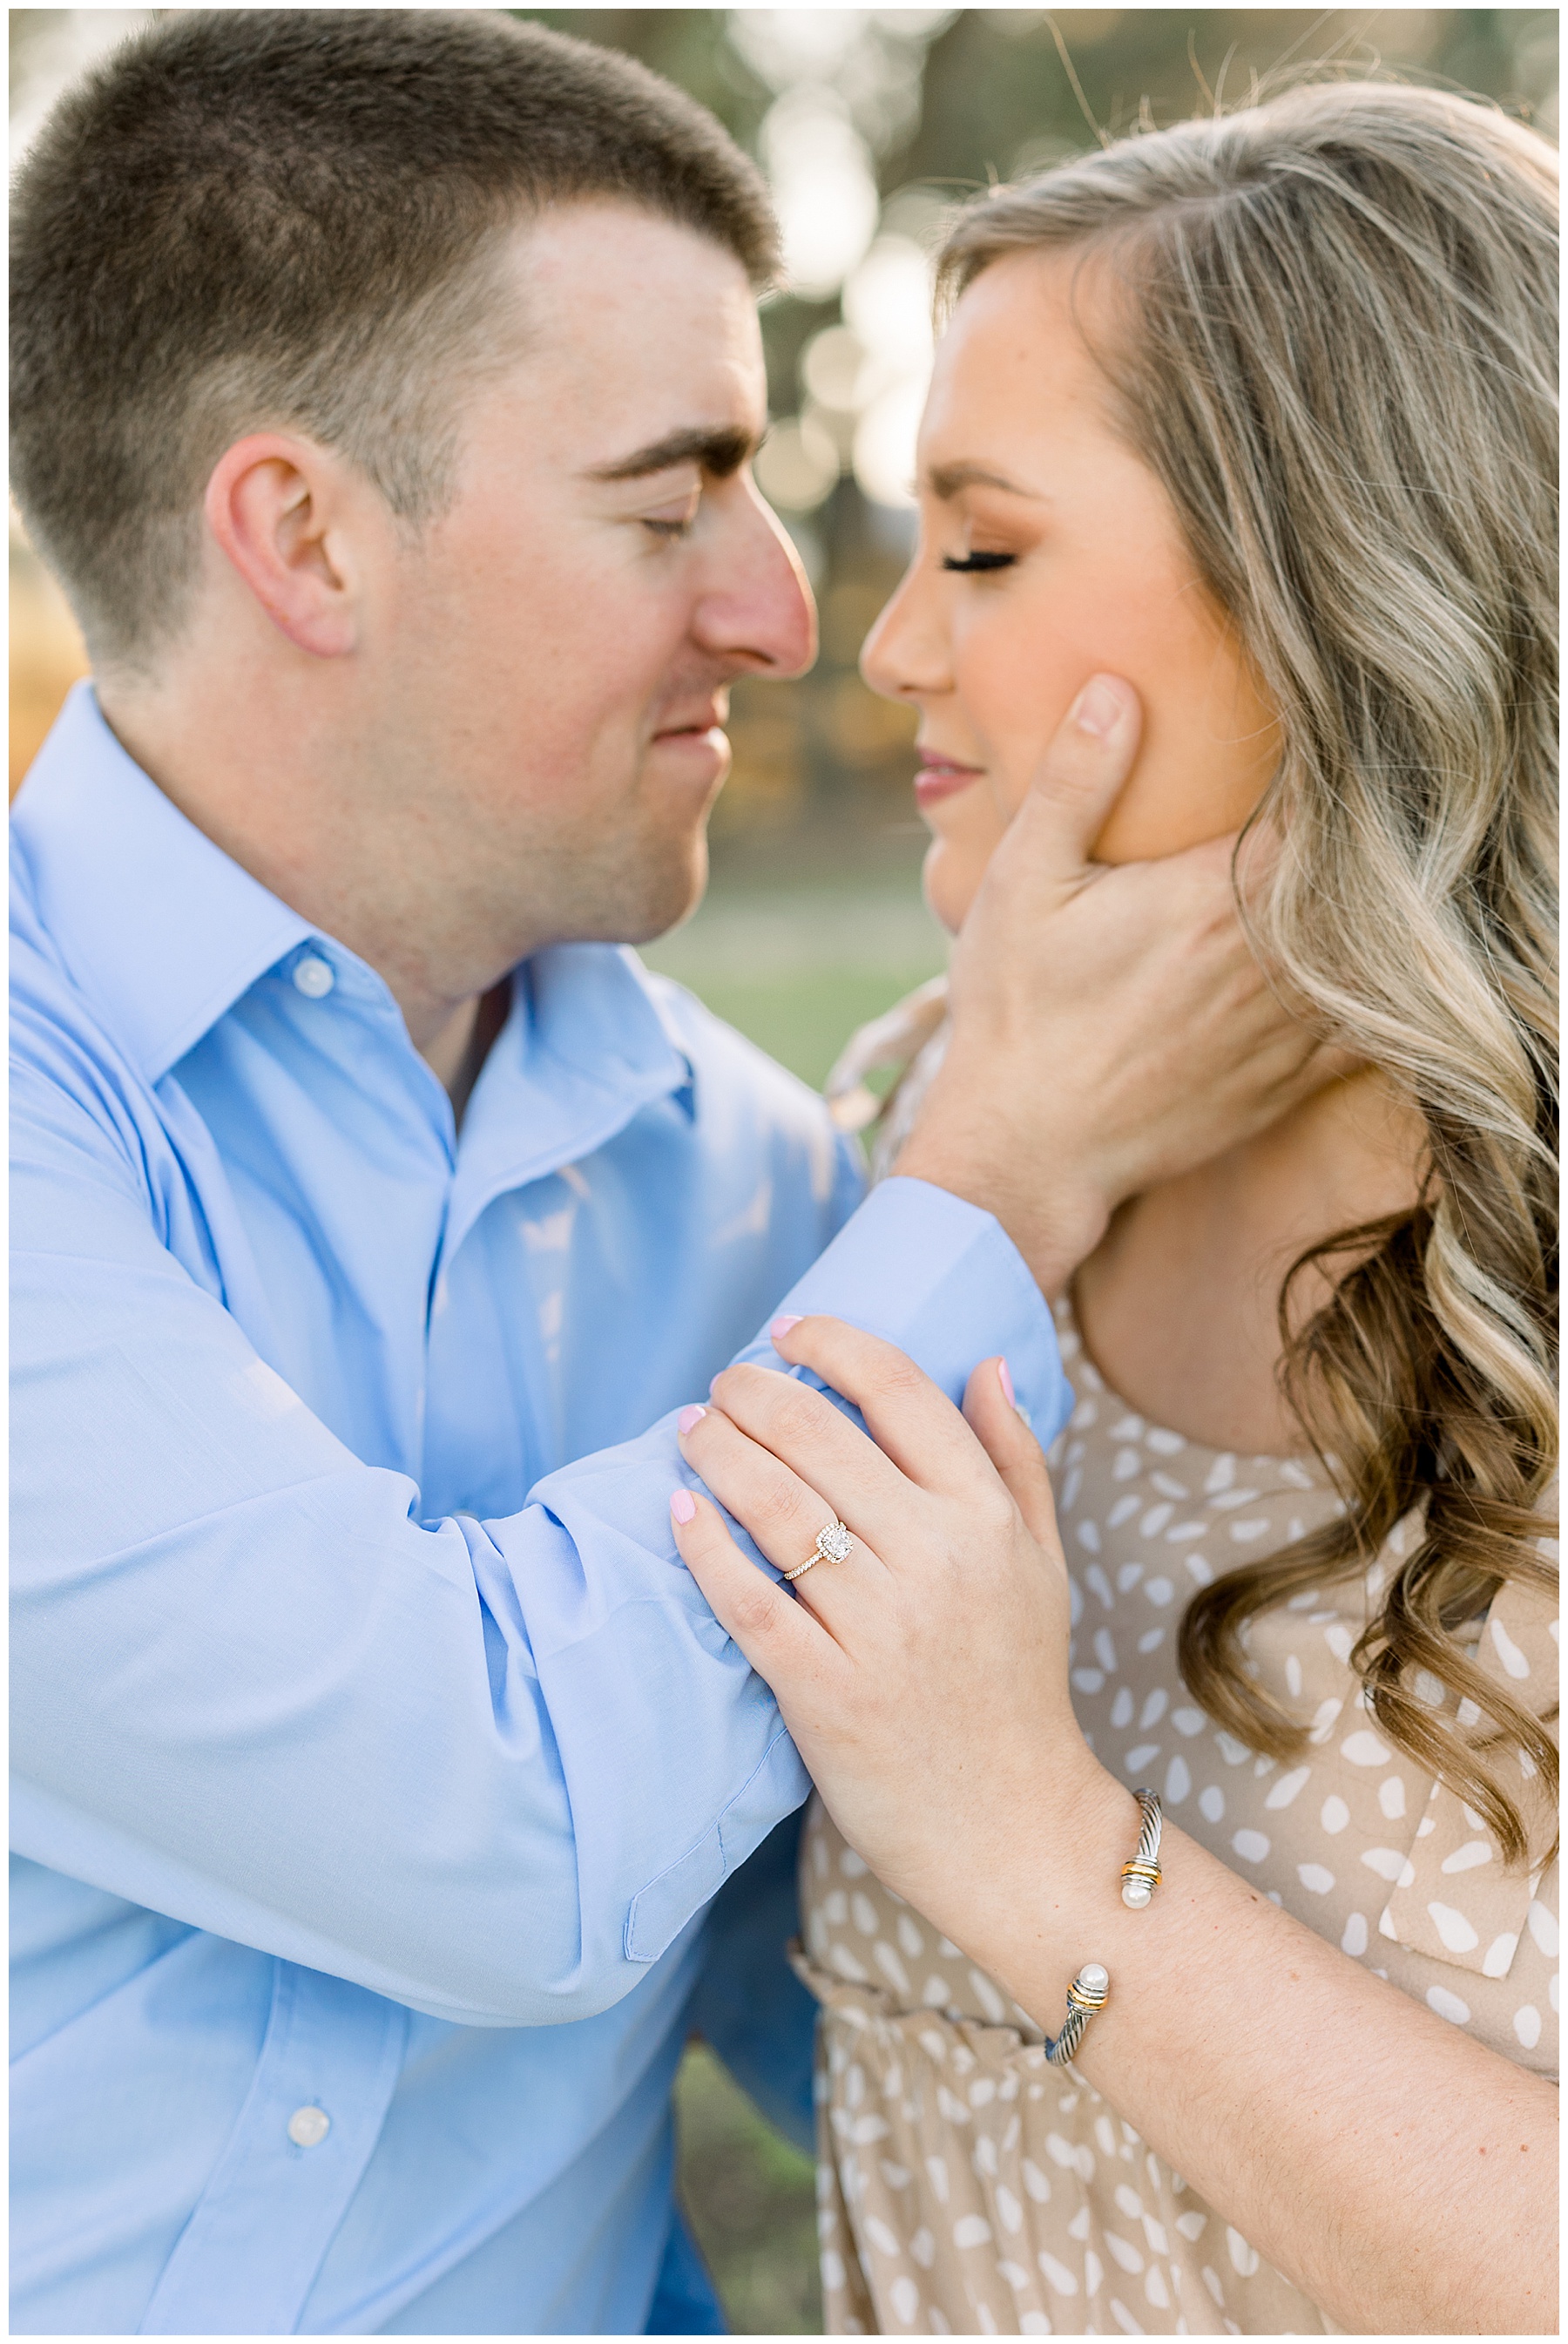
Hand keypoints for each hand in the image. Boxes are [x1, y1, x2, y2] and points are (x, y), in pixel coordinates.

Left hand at [669, 1315, 1115, 1953]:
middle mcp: (936, 1560)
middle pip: (820, 1437)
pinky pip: (748, 1600)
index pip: (900, 1392)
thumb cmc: (1018, 1689)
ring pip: (776, 1507)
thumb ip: (1016, 1460)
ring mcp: (878, 1627)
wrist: (1016, 1830)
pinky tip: (679, 1508)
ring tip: (692, 1428)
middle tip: (724, 1381)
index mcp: (985, 1519)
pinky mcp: (826, 1691)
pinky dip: (705, 1547)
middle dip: (755, 1391)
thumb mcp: (1042, 1565)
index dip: (835, 1345)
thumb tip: (989, 1365)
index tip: (790, 1330)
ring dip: (720, 1451)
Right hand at [896, 675, 1350, 1295]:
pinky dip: (1379, 990)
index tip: (1329, 739)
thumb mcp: (1023, 882)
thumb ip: (1076, 781)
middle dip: (1363, 836)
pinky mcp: (1292, 1083)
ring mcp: (1290, 1029)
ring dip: (1377, 911)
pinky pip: (1371, 1027)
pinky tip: (1366, 963)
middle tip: (1361, 793)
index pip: (1316, 811)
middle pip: (1362, 877)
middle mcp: (1271, 962)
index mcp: (1213, 899)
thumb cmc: (1016, 1014)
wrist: (1027, 1153)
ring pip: (1377, 952)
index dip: (1334, 770)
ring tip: (1371, 871)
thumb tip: (1114, 687)